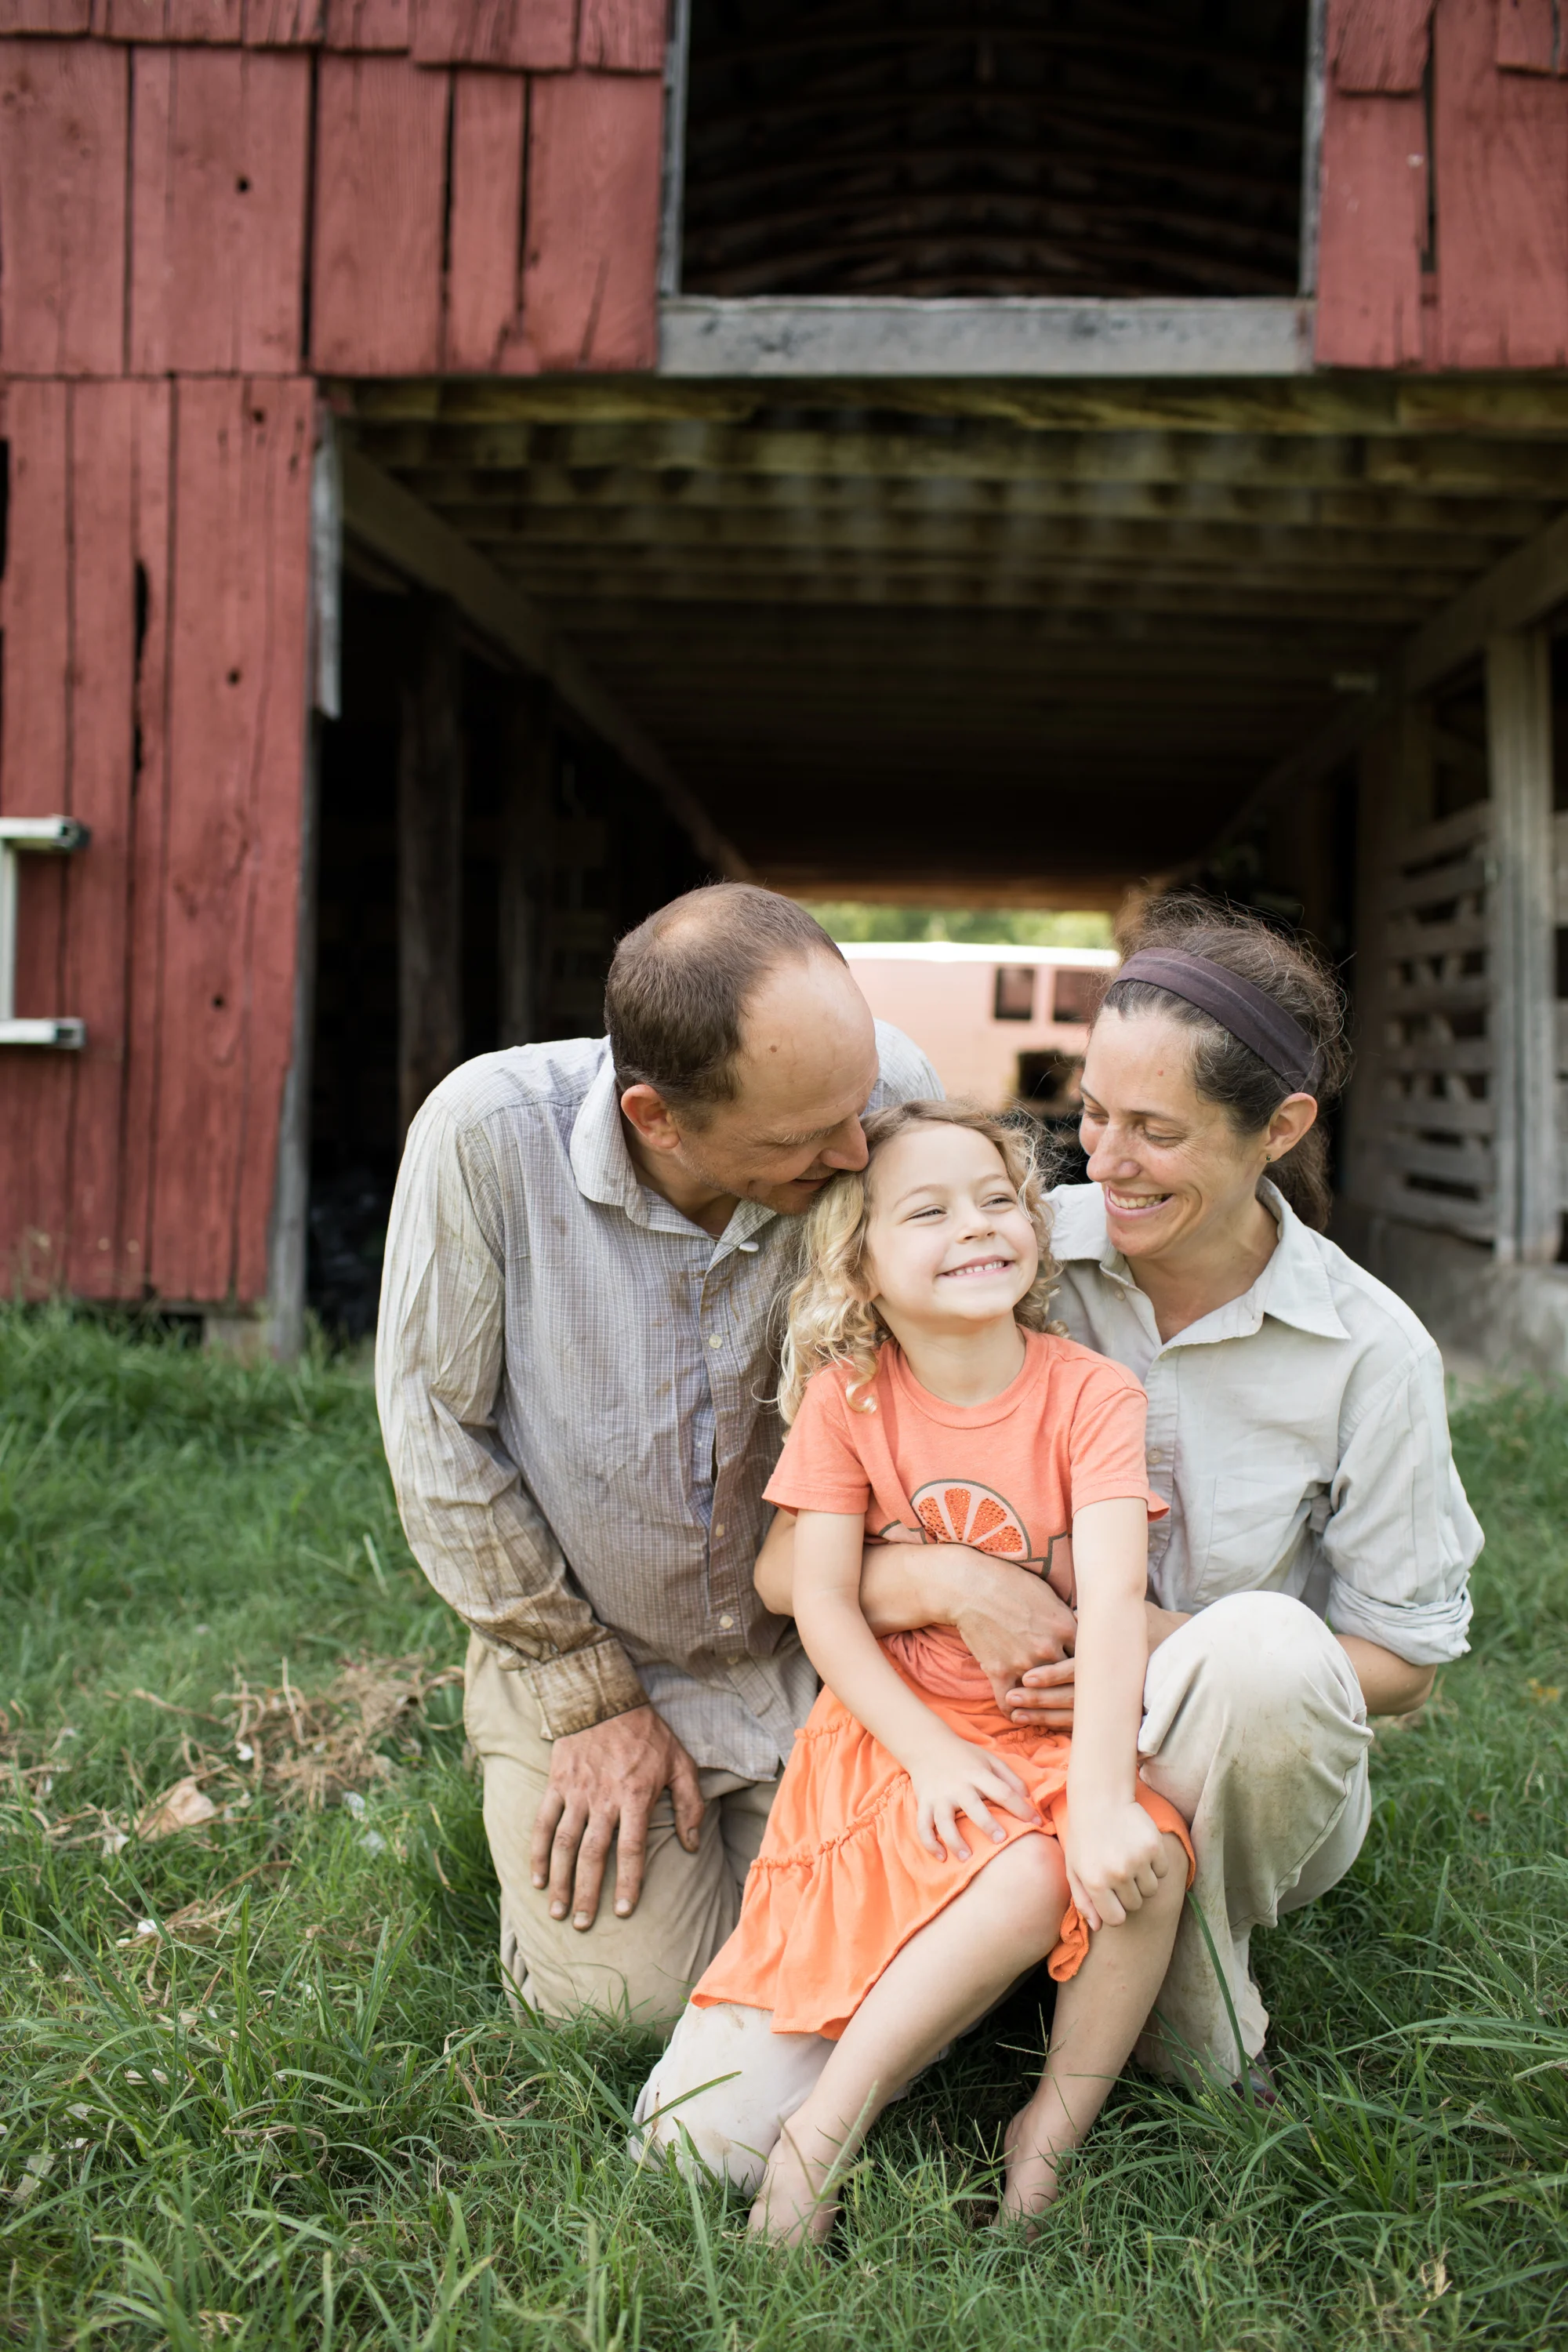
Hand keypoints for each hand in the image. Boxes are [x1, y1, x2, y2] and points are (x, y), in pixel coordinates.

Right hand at [530, 1704, 703, 1930]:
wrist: (604, 1697)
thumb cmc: (647, 1732)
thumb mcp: (680, 1761)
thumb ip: (690, 1803)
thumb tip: (691, 1845)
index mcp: (635, 1795)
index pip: (631, 1848)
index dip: (627, 1883)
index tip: (623, 1911)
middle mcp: (603, 1798)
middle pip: (592, 1855)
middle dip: (586, 1893)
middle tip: (583, 1924)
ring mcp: (576, 1792)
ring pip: (564, 1844)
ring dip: (559, 1881)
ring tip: (557, 1912)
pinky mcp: (556, 1784)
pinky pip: (543, 1822)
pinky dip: (537, 1852)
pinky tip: (536, 1878)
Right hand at [910, 1734, 1037, 1862]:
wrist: (927, 1745)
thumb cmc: (964, 1756)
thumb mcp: (989, 1759)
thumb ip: (1010, 1777)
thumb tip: (1029, 1798)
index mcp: (977, 1774)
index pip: (1003, 1792)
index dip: (1021, 1808)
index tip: (1037, 1823)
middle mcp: (958, 1786)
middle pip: (973, 1806)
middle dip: (987, 1824)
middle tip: (1001, 1840)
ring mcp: (938, 1796)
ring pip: (944, 1821)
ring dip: (954, 1840)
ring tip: (967, 1856)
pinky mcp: (924, 1803)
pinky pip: (923, 1826)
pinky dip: (930, 1842)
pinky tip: (941, 1857)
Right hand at [946, 1554, 1077, 1714]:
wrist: (970, 1585)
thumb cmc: (1010, 1583)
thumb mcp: (1048, 1594)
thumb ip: (1067, 1618)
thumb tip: (1081, 1631)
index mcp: (1066, 1628)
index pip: (1087, 1659)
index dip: (1086, 1668)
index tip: (1082, 1674)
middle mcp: (1049, 1649)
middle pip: (1070, 1681)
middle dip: (1070, 1689)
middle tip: (1070, 1698)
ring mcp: (1023, 1663)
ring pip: (1043, 1696)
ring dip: (1044, 1704)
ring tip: (1046, 1710)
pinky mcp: (999, 1671)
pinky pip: (1009, 1704)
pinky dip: (1013, 1712)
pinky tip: (1016, 1714)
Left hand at [1005, 1598, 1191, 1729]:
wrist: (1184, 1652)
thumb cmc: (1148, 1627)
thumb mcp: (1125, 1616)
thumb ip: (1095, 1619)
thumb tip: (1069, 1613)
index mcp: (1112, 1656)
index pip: (1078, 1668)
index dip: (1052, 1674)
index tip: (1028, 1677)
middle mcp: (1114, 1682)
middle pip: (1072, 1696)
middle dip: (1040, 1699)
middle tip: (1011, 1699)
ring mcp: (1117, 1701)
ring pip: (1076, 1714)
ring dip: (1044, 1716)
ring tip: (1017, 1716)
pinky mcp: (1119, 1714)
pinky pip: (1087, 1724)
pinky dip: (1061, 1726)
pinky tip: (1041, 1726)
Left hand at [1064, 1799, 1169, 1931]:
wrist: (1100, 1800)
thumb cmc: (1084, 1838)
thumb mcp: (1074, 1870)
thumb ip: (1083, 1901)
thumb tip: (1098, 1927)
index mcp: (1095, 1883)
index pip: (1117, 1920)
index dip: (1116, 1911)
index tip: (1112, 1897)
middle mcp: (1117, 1874)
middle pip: (1135, 1905)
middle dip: (1128, 1893)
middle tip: (1118, 1872)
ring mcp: (1137, 1860)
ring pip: (1151, 1890)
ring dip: (1143, 1880)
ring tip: (1129, 1860)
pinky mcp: (1154, 1846)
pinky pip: (1163, 1871)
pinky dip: (1155, 1864)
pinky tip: (1139, 1849)